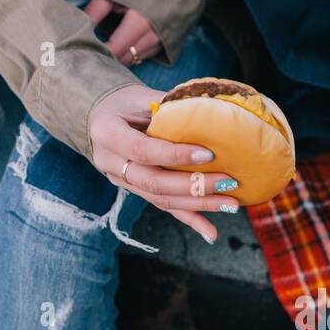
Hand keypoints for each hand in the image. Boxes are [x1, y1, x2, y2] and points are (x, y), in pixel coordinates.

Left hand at [84, 0, 161, 65]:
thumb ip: (95, 11)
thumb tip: (78, 27)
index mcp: (139, 20)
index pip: (115, 48)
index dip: (100, 51)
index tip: (88, 49)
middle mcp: (153, 35)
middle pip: (125, 58)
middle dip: (109, 56)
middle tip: (95, 50)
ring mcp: (161, 42)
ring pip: (134, 60)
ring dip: (120, 57)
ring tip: (108, 47)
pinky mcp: (164, 45)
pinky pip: (144, 57)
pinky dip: (132, 54)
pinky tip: (124, 44)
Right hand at [89, 85, 238, 242]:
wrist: (99, 118)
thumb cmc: (124, 102)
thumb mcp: (141, 96)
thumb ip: (170, 106)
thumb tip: (212, 111)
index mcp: (108, 134)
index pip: (143, 150)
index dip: (176, 155)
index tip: (209, 154)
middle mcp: (111, 163)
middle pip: (154, 182)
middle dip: (194, 185)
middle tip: (228, 182)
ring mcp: (122, 181)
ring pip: (161, 199)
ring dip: (199, 205)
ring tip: (231, 203)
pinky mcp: (136, 191)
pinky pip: (164, 207)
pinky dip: (190, 220)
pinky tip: (211, 233)